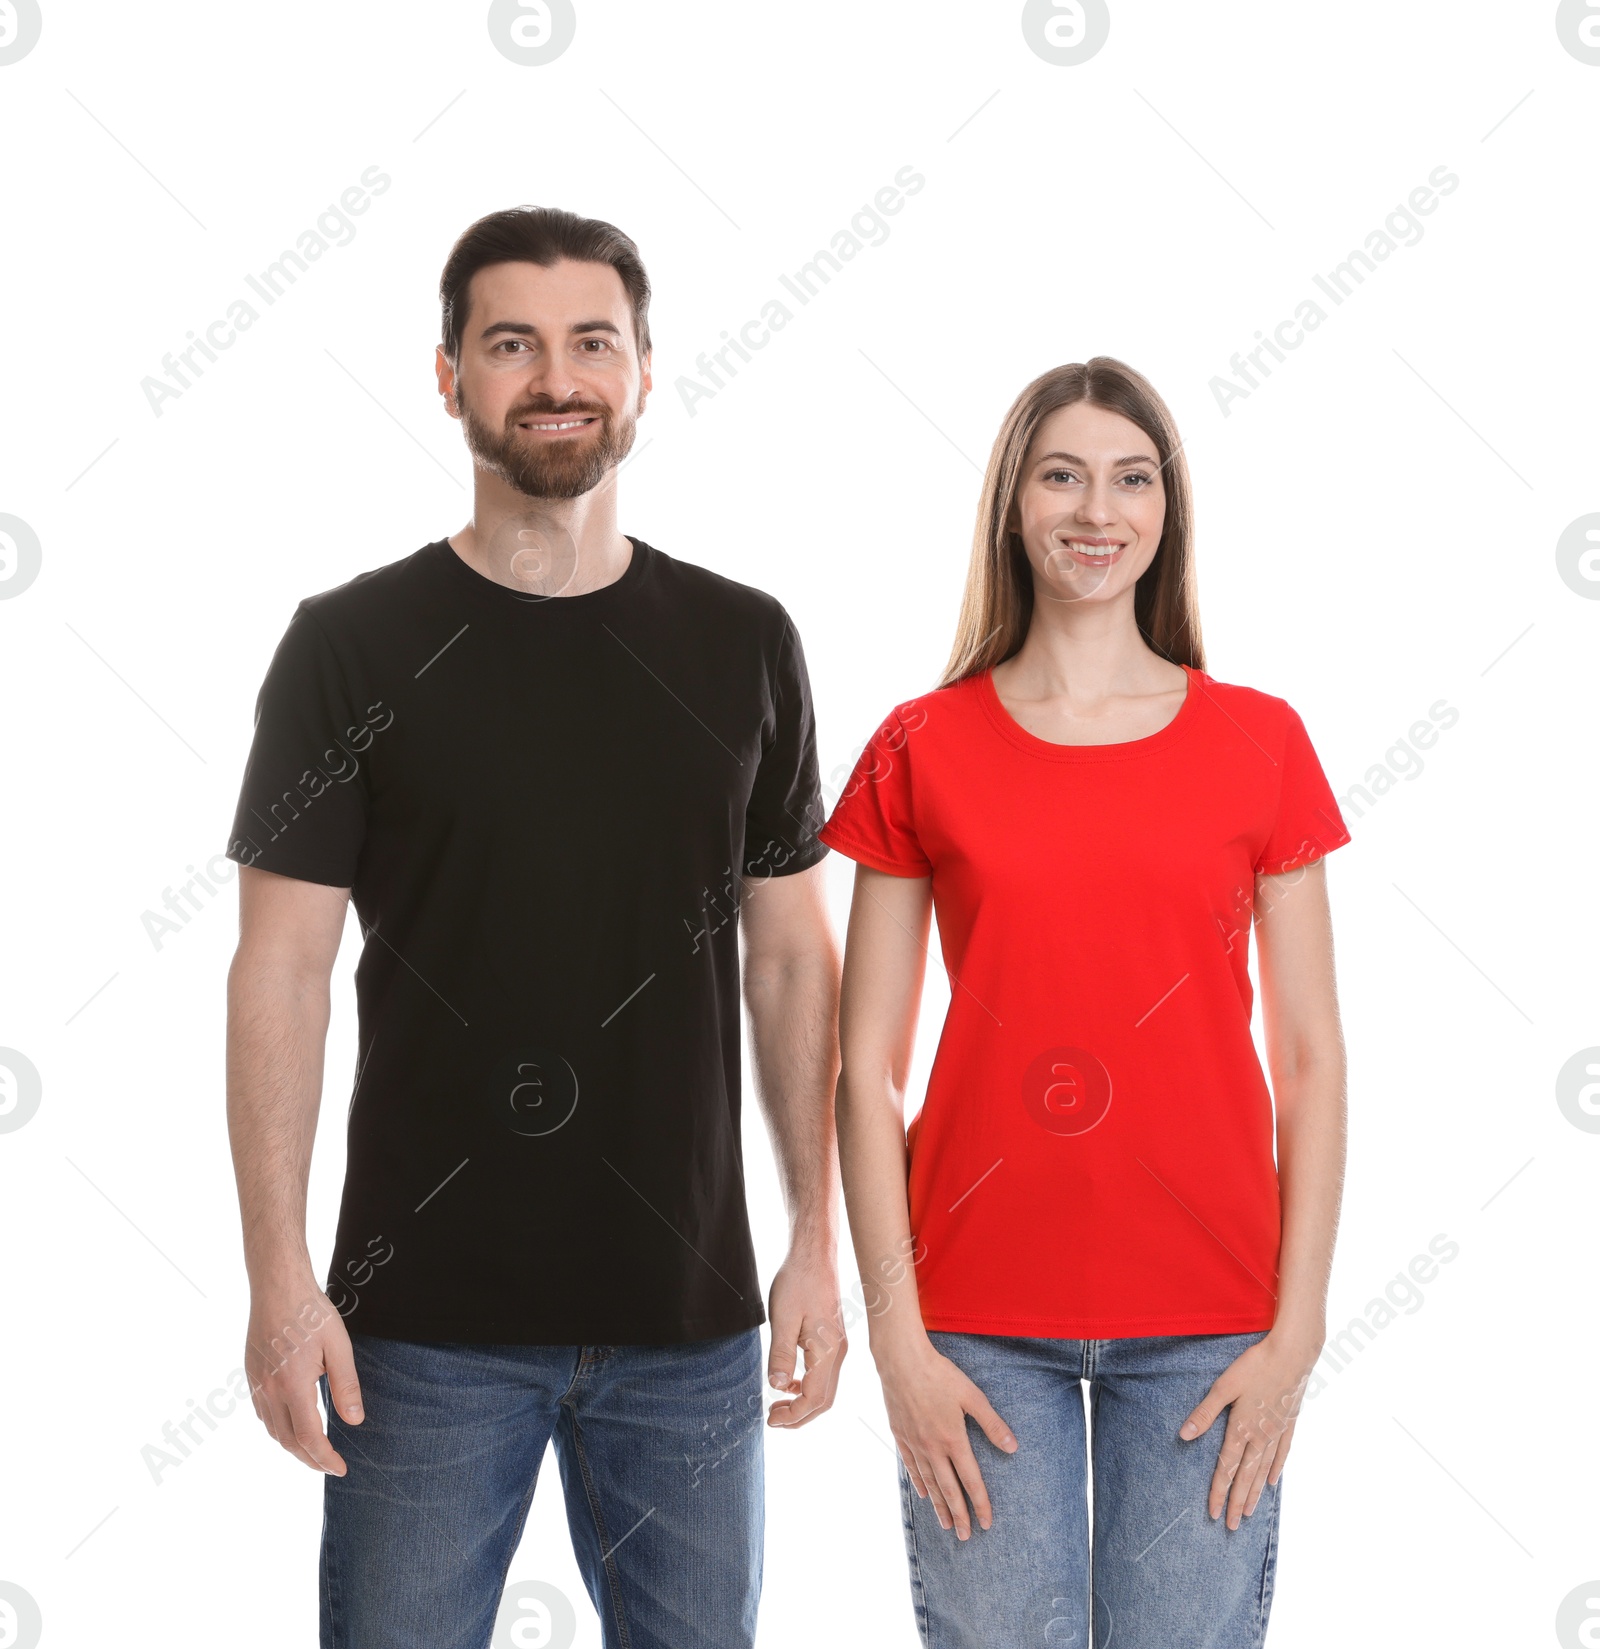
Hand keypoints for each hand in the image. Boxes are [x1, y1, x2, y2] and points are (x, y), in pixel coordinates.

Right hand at [244, 1277, 363, 1473]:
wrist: (277, 1286)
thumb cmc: (311, 1312)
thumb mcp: (339, 1345)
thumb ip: (346, 1385)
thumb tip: (355, 1421)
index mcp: (293, 1386)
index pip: (308, 1437)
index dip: (325, 1458)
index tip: (341, 1469)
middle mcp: (270, 1390)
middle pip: (287, 1441)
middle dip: (309, 1459)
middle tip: (330, 1466)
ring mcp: (256, 1384)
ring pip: (272, 1430)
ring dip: (293, 1447)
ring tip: (314, 1452)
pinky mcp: (251, 1375)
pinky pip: (263, 1414)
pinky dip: (278, 1430)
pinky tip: (292, 1426)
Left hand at [765, 1247, 845, 1428]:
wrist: (814, 1255)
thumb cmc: (798, 1281)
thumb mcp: (783, 1318)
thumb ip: (781, 1355)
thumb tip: (777, 1387)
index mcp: (827, 1351)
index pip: (814, 1399)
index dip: (793, 1416)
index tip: (769, 1419)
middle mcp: (838, 1352)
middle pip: (823, 1400)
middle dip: (799, 1416)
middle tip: (772, 1419)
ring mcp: (838, 1346)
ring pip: (825, 1389)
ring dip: (803, 1403)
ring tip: (777, 1404)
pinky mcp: (833, 1339)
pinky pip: (824, 1374)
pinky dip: (807, 1387)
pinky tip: (789, 1382)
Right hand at [877, 1333, 1016, 1539]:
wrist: (901, 1361)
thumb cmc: (940, 1374)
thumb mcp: (972, 1396)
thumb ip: (992, 1424)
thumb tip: (1013, 1447)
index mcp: (953, 1439)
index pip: (970, 1480)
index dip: (980, 1503)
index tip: (986, 1524)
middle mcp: (932, 1448)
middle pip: (948, 1489)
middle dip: (959, 1515)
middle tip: (965, 1536)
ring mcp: (914, 1444)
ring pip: (929, 1483)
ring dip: (939, 1506)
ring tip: (946, 1525)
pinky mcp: (900, 1436)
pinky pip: (911, 1467)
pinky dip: (919, 1484)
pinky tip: (924, 1494)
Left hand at [1178, 1329, 1320, 1528]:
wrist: (1293, 1355)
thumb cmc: (1254, 1366)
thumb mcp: (1224, 1386)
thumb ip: (1205, 1413)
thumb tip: (1184, 1435)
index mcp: (1241, 1428)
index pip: (1226, 1468)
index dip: (1218, 1492)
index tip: (1212, 1513)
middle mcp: (1260, 1436)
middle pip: (1246, 1477)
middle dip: (1235, 1503)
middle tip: (1230, 1526)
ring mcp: (1277, 1432)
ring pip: (1264, 1471)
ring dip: (1254, 1493)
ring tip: (1248, 1513)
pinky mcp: (1289, 1424)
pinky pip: (1282, 1454)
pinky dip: (1276, 1470)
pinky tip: (1271, 1482)